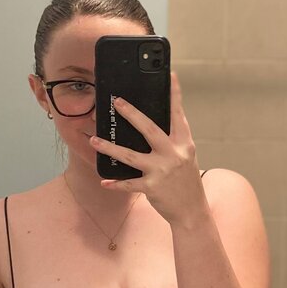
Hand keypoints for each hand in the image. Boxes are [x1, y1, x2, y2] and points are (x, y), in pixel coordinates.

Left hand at [89, 71, 205, 225]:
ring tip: (94, 141)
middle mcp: (174, 154)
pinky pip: (129, 183)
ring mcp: (162, 170)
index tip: (171, 75)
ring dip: (110, 148)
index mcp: (183, 143)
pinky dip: (116, 183)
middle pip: (150, 129)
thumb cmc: (186, 181)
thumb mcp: (185, 156)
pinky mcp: (152, 187)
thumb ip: (172, 140)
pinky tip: (104, 181)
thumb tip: (150, 124)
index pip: (178, 114)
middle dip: (132, 114)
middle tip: (117, 102)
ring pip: (131, 156)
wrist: (192, 211)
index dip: (174, 94)